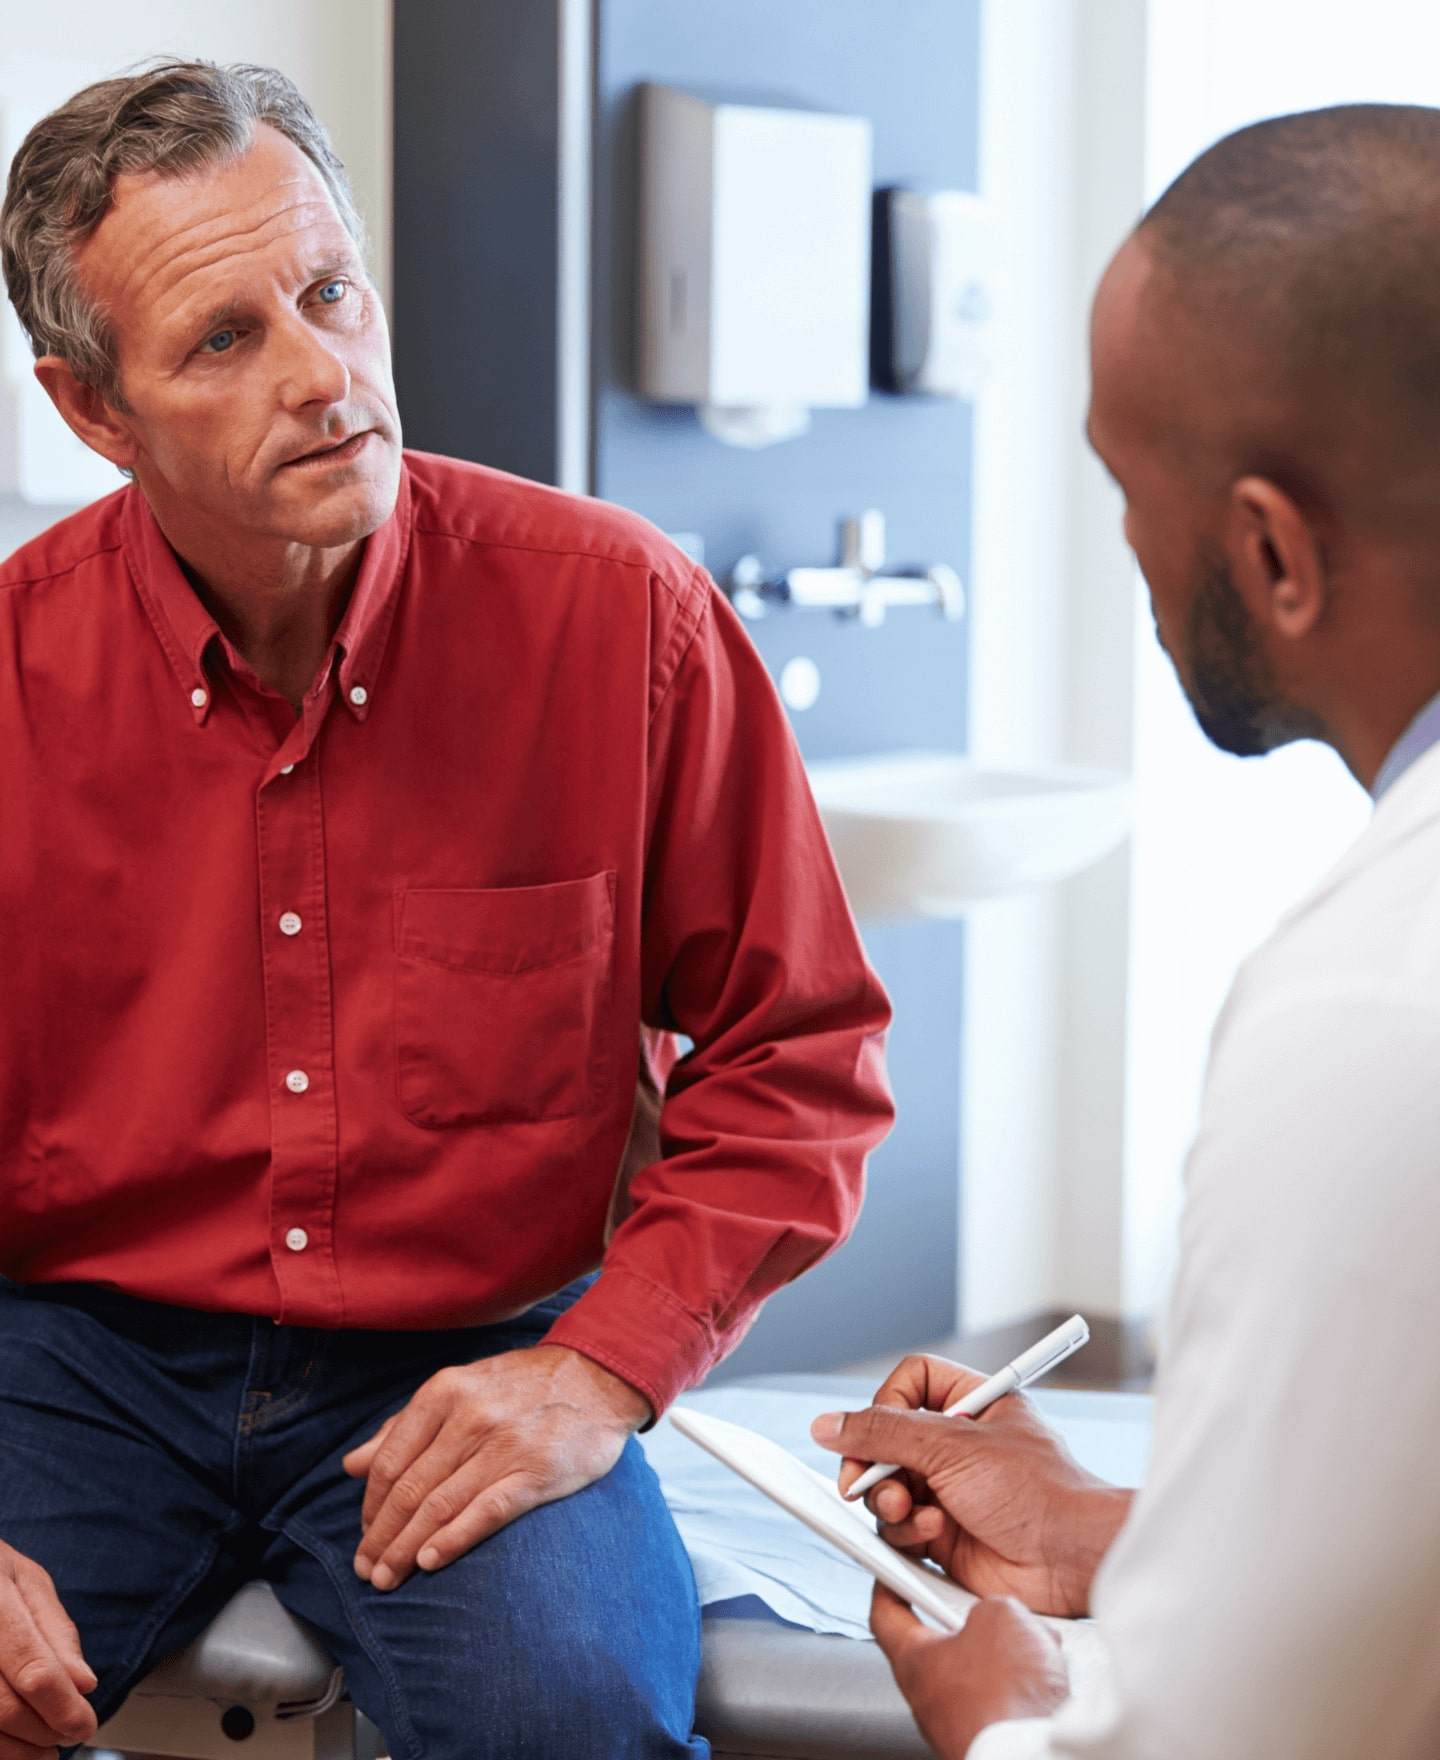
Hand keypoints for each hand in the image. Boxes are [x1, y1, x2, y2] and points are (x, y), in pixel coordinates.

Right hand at [0, 1541, 96, 1758]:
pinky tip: (13, 1746)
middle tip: (69, 1734)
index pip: (32, 1669)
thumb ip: (55, 1631)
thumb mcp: (26, 1582)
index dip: (61, 1706)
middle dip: (42, 1730)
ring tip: (44, 1751)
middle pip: (3, 1707)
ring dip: (16, 1750)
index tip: (84, 1725)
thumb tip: (84, 1684)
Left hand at [343, 1344, 650, 1589]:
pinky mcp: (536, 1472)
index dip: (370, 1505)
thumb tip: (351, 1465)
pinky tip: (430, 1563)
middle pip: (410, 1489)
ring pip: (440, 1506)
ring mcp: (504, 1446)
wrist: (598, 1377)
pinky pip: (485, 1512)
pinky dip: (453, 1540)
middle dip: (382, 1536)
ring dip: (406, 1549)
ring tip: (388, 1577)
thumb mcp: (461, 1388)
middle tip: (367, 1570)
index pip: (391, 1460)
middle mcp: (470, 1417)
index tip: (365, 1534)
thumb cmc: (523, 1386)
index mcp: (445, 1392)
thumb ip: (405, 1426)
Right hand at [811, 1355, 1130, 1614]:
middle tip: (862, 1482)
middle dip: (873, 1464)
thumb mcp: (952, 1445)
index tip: (874, 1428)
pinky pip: (900, 1529)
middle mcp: (959, 1447)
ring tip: (909, 1510)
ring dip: (889, 1501)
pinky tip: (932, 1533)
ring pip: (887, 1489)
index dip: (886, 1402)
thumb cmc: (1037, 1490)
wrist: (1071, 1559)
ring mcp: (951, 1492)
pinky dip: (907, 1532)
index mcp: (974, 1405)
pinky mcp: (945, 1537)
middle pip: (887, 1442)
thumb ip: (883, 1433)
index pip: (910, 1383)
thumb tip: (828, 1425)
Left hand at [872, 1587, 1068, 1759]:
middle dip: (973, 1624)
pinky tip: (1048, 1685)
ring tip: (1035, 1651)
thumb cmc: (1008, 1697)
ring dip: (1006, 1659)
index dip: (890, 1586)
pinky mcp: (988, 1743)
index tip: (894, 1571)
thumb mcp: (1001, 1615)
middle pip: (942, 1646)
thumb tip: (1002, 1618)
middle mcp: (928, 1700)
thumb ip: (991, 1606)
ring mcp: (958, 1726)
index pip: (886, 1616)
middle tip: (993, 1609)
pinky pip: (1004, 1705)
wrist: (1035, 1756)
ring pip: (980, 1676)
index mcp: (914, 1663)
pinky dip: (1024, 1691)